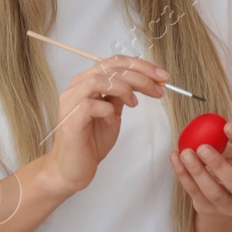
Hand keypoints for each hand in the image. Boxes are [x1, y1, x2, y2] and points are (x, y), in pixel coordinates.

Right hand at [43, 55, 167, 196]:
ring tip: (135, 103)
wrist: (72, 169)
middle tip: (158, 88)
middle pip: (110, 68)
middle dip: (140, 75)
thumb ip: (121, 95)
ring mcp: (71, 102)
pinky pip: (90, 105)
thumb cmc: (90, 142)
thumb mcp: (112, 113)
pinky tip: (113, 118)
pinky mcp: (71, 120)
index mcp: (87, 82)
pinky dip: (107, 109)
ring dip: (124, 88)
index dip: (141, 65)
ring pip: (98, 80)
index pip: (115, 62)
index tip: (161, 75)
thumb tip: (144, 82)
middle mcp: (77, 88)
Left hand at [170, 121, 231, 217]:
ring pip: (212, 192)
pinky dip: (183, 175)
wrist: (227, 198)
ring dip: (197, 171)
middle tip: (202, 147)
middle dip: (218, 164)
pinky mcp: (209, 210)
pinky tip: (175, 158)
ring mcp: (229, 206)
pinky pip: (194, 193)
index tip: (227, 125)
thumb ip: (230, 141)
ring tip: (185, 152)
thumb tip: (214, 122)